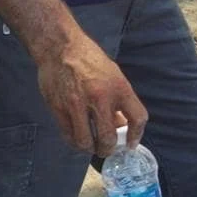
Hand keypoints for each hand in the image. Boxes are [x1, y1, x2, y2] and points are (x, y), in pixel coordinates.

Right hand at [35, 31, 147, 157]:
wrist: (60, 47)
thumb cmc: (90, 60)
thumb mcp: (114, 75)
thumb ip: (119, 101)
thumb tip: (121, 126)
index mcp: (119, 88)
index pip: (137, 118)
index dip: (137, 135)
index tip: (131, 143)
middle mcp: (100, 98)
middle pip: (109, 137)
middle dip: (109, 149)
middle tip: (107, 149)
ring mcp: (77, 105)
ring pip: (86, 142)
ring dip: (91, 149)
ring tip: (92, 146)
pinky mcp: (59, 108)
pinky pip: (69, 135)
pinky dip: (75, 142)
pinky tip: (78, 139)